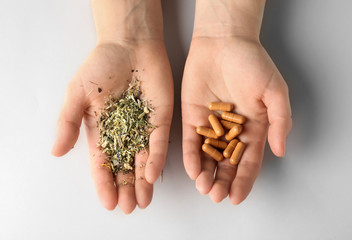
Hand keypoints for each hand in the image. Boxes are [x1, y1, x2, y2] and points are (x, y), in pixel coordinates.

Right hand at [52, 40, 172, 212]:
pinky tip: (152, 175)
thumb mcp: (77, 94)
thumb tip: (55, 152)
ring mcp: (144, 127)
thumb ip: (67, 122)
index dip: (104, 183)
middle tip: (130, 207)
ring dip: (143, 181)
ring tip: (143, 201)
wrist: (129, 44)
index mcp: (103, 130)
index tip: (108, 202)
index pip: (103, 163)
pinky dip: (155, 158)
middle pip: (125, 166)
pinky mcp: (161, 118)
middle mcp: (125, 133)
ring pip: (144, 159)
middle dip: (127, 188)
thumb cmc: (101, 66)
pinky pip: (159, 141)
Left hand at [182, 36, 291, 203]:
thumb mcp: (274, 91)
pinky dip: (190, 156)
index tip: (237, 198)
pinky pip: (189, 141)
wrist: (223, 42)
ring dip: (205, 174)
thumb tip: (281, 150)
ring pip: (207, 157)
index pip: (248, 162)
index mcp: (252, 129)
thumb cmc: (252, 63)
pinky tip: (192, 171)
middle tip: (216, 197)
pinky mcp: (191, 117)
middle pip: (226, 164)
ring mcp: (209, 126)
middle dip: (222, 182)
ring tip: (204, 188)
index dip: (243, 181)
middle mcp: (230, 132)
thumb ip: (279, 120)